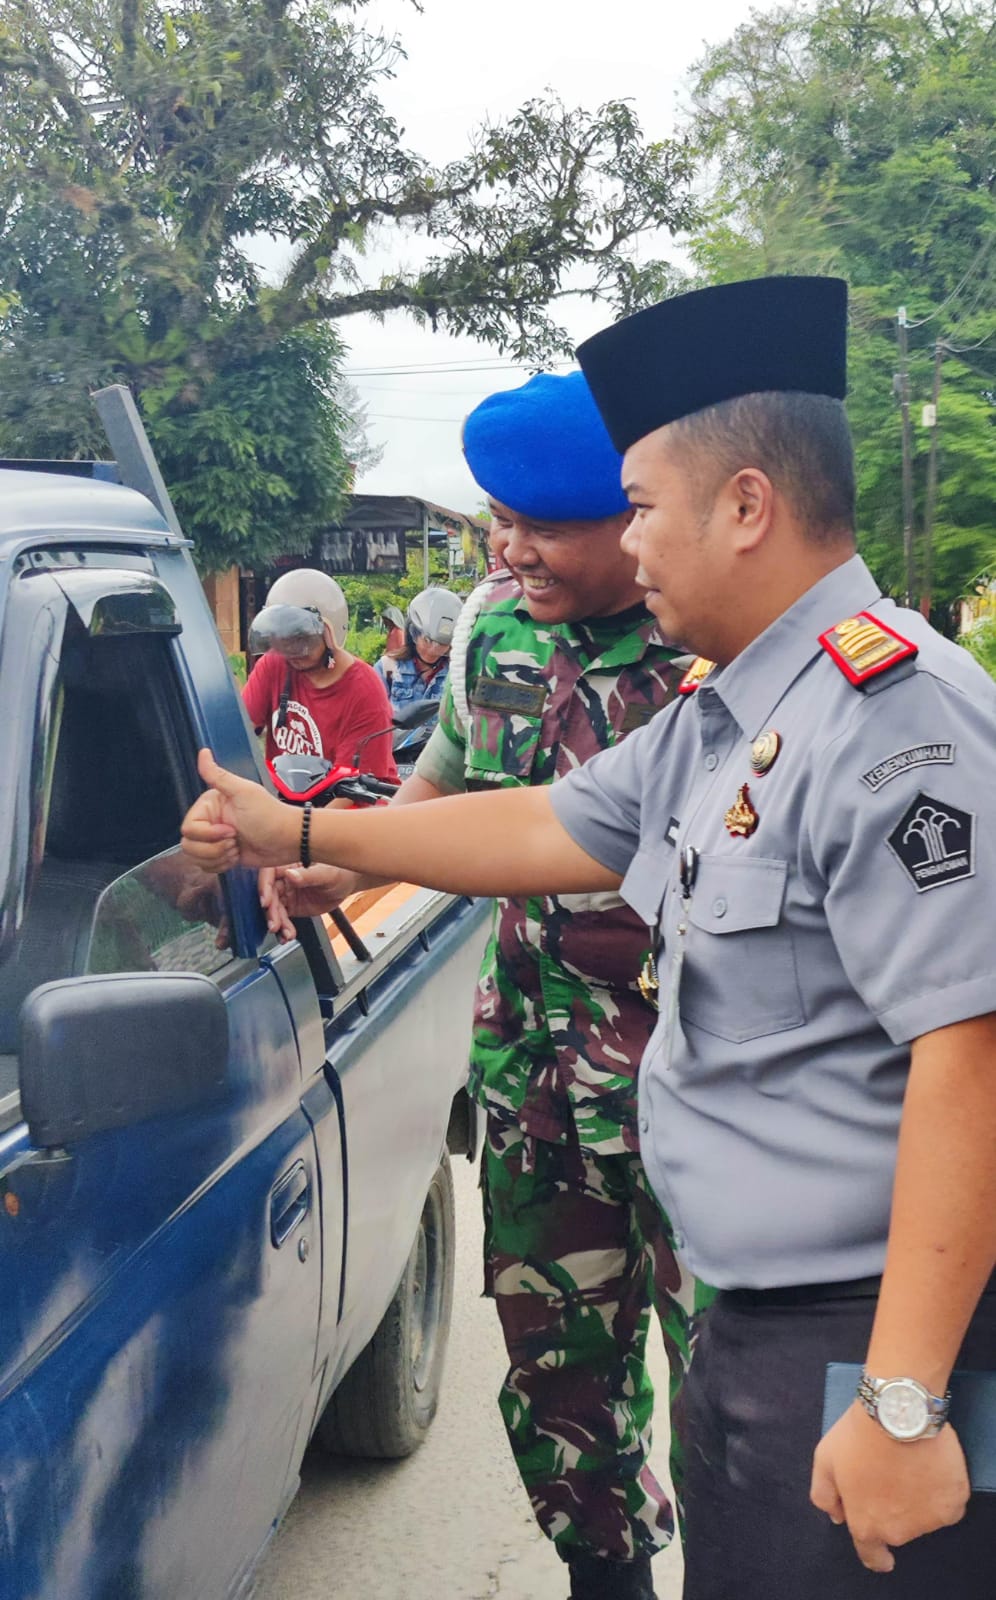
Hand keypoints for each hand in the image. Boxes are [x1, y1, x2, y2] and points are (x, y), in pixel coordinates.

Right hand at [181, 750, 296, 871]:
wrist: (289, 840)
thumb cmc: (270, 815)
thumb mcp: (244, 793)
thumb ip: (219, 776)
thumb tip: (203, 751)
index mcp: (210, 806)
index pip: (189, 828)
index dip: (207, 834)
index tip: (230, 831)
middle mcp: (210, 821)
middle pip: (189, 845)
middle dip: (213, 849)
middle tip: (235, 841)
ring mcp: (216, 840)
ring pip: (196, 858)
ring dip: (218, 858)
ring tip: (237, 849)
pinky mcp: (223, 855)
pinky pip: (206, 867)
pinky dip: (221, 867)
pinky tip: (237, 857)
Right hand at [259, 863, 360, 940]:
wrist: (348, 885)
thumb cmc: (340, 872)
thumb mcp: (326, 873)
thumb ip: (308, 875)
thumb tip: (290, 874)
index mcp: (289, 864)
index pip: (268, 873)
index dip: (264, 887)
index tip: (266, 902)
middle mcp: (284, 879)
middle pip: (270, 895)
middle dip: (271, 912)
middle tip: (275, 924)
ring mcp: (287, 894)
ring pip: (275, 910)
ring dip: (277, 923)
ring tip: (285, 933)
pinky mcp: (291, 907)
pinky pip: (283, 919)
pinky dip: (284, 929)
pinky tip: (287, 935)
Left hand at [811, 1402, 968, 1572]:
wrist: (898, 1412)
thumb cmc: (857, 1436)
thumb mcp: (825, 1460)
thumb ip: (825, 1495)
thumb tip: (838, 1517)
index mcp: (866, 1524)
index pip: (871, 1555)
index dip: (875, 1556)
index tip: (882, 1556)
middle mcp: (898, 1531)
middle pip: (896, 1529)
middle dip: (892, 1510)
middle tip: (889, 1476)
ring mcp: (929, 1520)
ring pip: (923, 1515)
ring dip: (917, 1498)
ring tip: (909, 1465)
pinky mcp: (953, 1504)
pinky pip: (947, 1503)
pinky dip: (941, 1489)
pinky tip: (931, 1466)